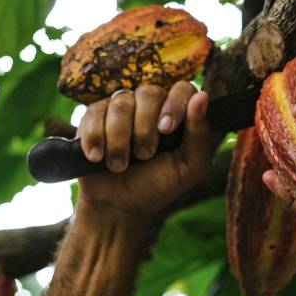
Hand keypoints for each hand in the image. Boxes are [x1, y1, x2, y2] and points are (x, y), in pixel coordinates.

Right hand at [75, 82, 211, 224]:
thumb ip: (199, 135)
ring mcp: (121, 109)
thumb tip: (202, 96)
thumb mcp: (188, 169)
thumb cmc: (158, 186)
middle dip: (145, 129)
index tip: (166, 129)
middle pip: (149, 93)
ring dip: (120, 140)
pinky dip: (95, 138)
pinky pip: (93, 112)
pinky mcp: (94, 116)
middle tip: (144, 156)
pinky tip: (97, 157)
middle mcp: (150, 107)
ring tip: (120, 165)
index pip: (182, 89)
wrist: (119, 206)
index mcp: (177, 115)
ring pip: (120, 104)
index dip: (174, 104)